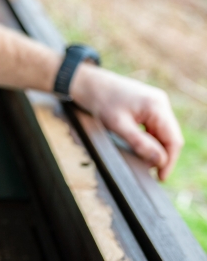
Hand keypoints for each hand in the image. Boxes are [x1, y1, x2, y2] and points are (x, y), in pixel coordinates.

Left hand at [71, 63, 183, 180]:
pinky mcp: (148, 105)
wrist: (87, 82)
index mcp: (157, 106)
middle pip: (170, 136)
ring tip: (145, 162)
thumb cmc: (100, 100)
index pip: (173, 139)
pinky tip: (141, 148)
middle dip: (162, 156)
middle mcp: (160, 103)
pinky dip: (150, 139)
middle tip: (152, 173)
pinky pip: (154, 127)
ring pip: (162, 133)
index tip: (161, 178)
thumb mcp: (118, 125)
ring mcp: (155, 103)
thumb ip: (140, 143)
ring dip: (156, 148)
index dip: (169, 161)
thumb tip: (159, 161)